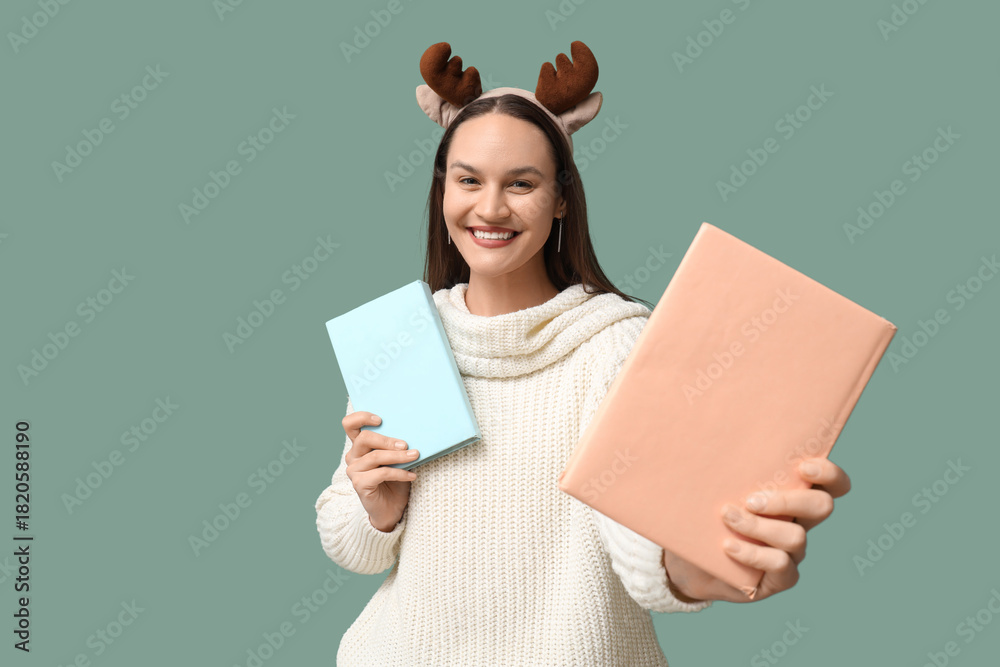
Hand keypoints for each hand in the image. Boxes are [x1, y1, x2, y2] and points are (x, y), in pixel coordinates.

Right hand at [343, 410, 419, 531]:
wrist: (391, 509)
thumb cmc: (395, 481)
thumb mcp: (397, 459)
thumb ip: (396, 446)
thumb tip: (412, 431)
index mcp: (360, 446)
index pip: (350, 424)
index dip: (361, 417)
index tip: (380, 419)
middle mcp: (353, 456)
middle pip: (364, 438)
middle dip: (387, 440)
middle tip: (406, 445)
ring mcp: (354, 471)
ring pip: (375, 456)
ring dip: (398, 456)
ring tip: (415, 456)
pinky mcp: (359, 484)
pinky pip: (381, 473)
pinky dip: (399, 473)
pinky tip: (412, 475)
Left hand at [663, 457, 850, 603]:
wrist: (691, 560)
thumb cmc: (705, 514)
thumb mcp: (715, 486)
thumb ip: (725, 465)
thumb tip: (709, 430)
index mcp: (794, 495)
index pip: (831, 484)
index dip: (829, 474)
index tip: (803, 467)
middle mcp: (800, 522)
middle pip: (822, 507)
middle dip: (790, 500)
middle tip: (751, 499)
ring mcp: (792, 552)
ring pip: (795, 537)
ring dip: (759, 525)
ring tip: (727, 516)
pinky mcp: (779, 578)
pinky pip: (779, 565)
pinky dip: (752, 553)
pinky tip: (728, 546)